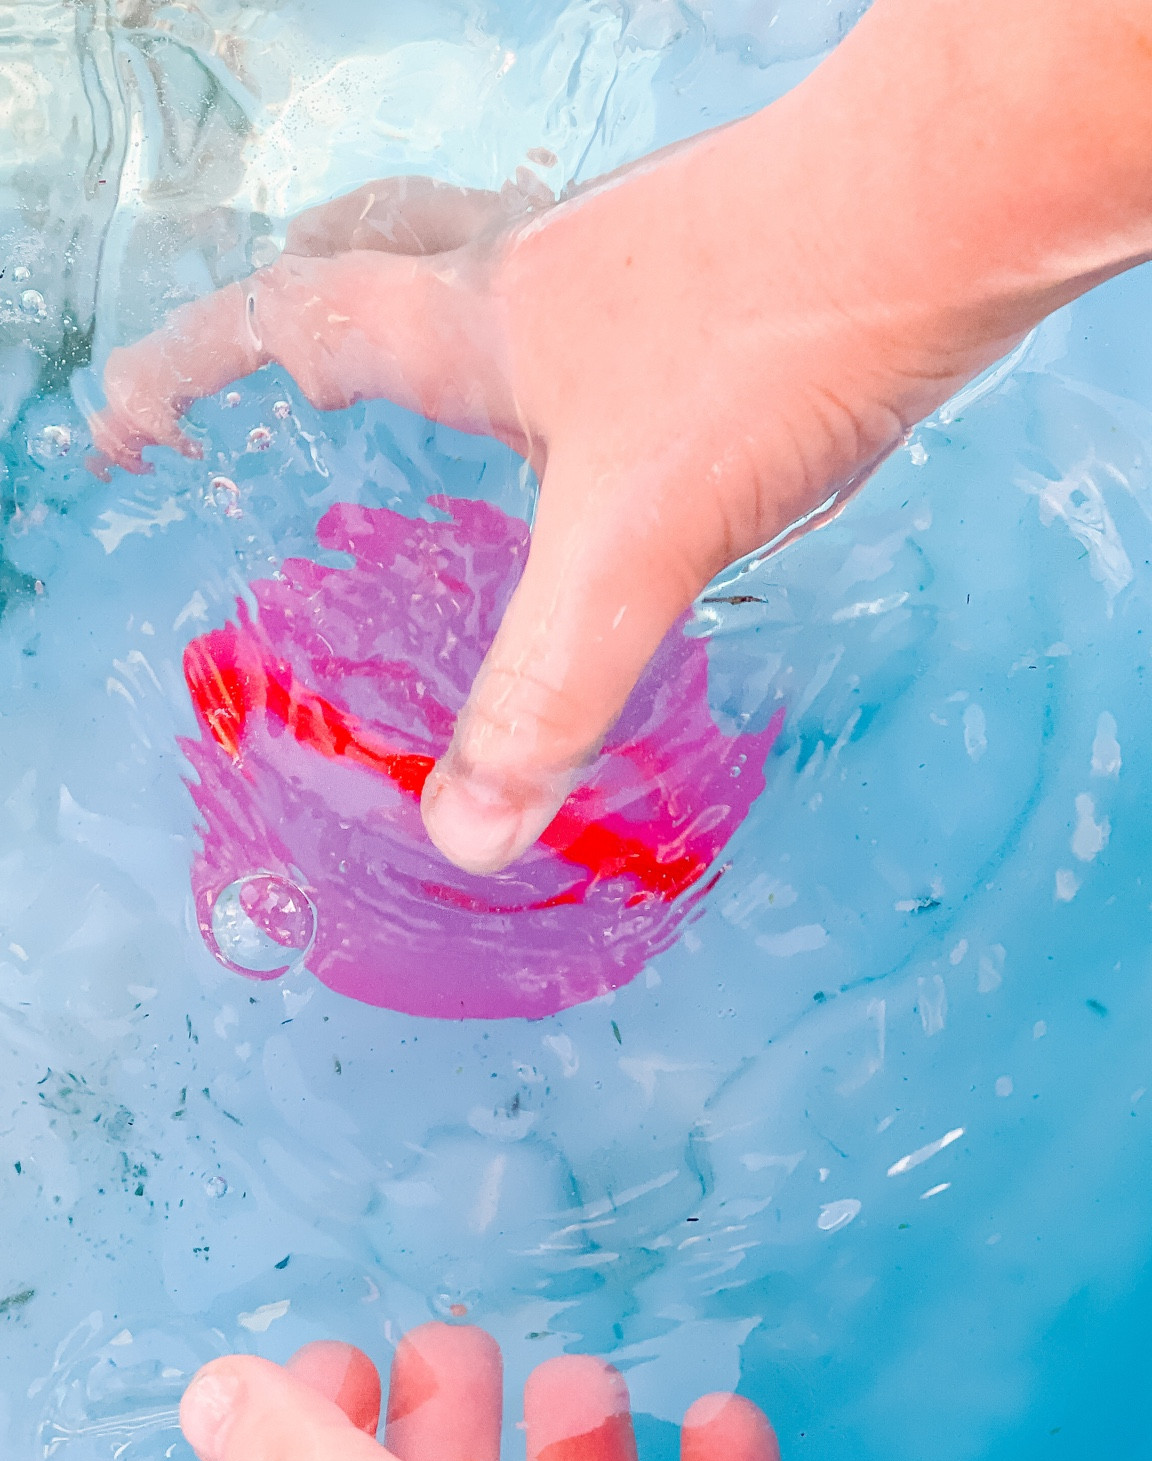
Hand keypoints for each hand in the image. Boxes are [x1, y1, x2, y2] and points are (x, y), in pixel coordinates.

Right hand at [91, 0, 1151, 873]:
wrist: (945, 213)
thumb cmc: (767, 344)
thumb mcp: (633, 545)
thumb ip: (546, 690)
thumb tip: (463, 835)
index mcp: (472, 321)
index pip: (282, 324)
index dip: (185, 374)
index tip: (118, 425)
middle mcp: (532, 271)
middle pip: (369, 249)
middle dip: (294, 305)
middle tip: (272, 375)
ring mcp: (625, 258)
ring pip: (481, 263)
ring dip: (422, 311)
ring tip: (417, 397)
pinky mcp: (711, 268)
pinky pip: (583, 296)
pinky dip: (544, 343)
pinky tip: (603, 413)